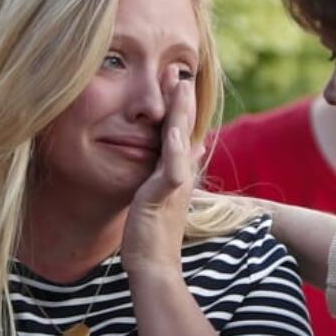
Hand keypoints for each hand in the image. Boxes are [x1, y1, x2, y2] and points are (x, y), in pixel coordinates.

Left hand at [122, 66, 202, 279]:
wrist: (153, 266)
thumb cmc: (150, 237)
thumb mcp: (157, 201)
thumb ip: (162, 179)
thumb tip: (170, 165)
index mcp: (177, 173)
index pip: (180, 132)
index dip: (180, 106)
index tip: (176, 79)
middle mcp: (181, 174)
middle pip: (184, 127)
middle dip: (182, 98)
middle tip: (180, 68)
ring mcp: (175, 184)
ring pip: (181, 139)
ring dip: (181, 111)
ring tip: (180, 83)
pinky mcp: (165, 196)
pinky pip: (172, 167)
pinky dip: (173, 147)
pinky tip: (171, 128)